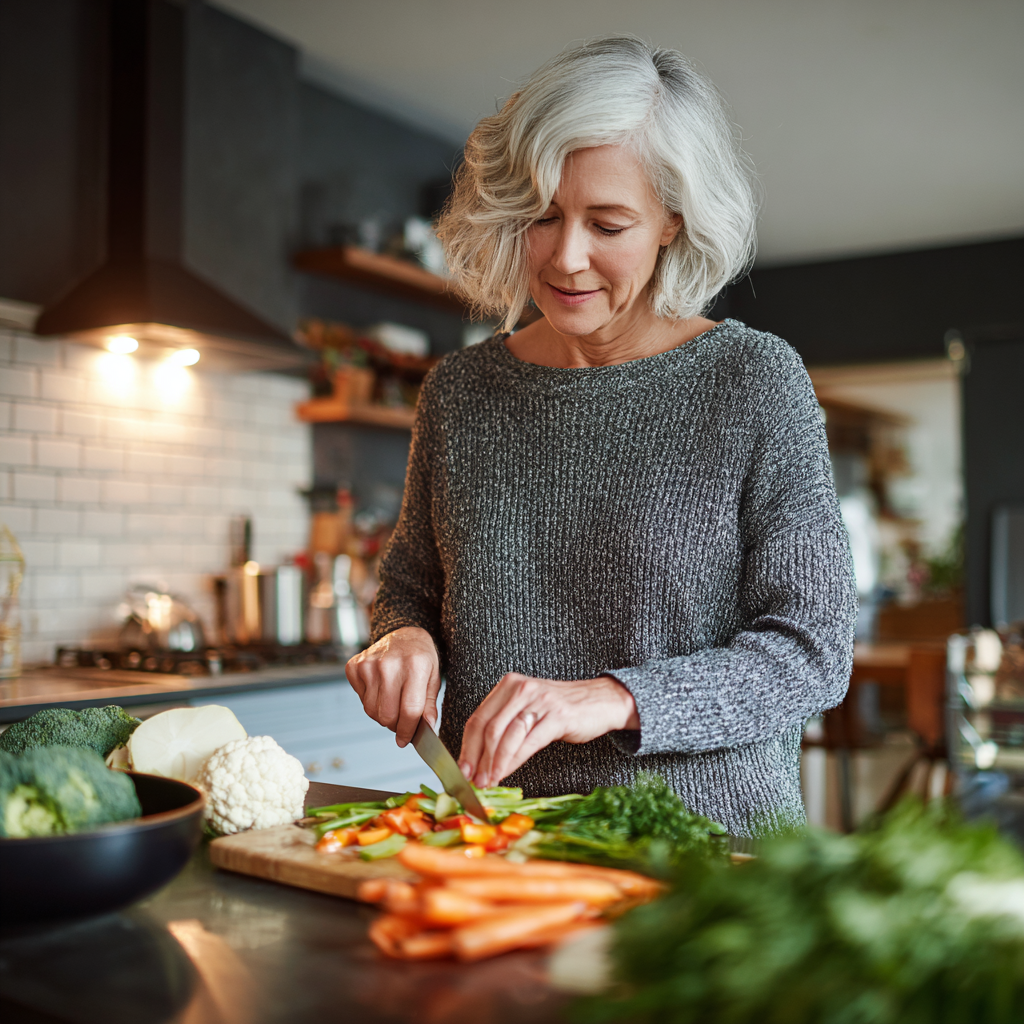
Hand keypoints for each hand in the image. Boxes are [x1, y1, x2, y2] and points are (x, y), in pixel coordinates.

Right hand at [345, 626, 440, 746]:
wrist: (403, 635)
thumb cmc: (421, 659)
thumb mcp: (433, 679)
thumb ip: (429, 706)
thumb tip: (427, 729)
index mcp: (415, 666)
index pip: (409, 711)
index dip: (408, 731)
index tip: (405, 741)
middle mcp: (389, 664)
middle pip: (387, 715)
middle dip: (394, 726)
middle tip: (401, 721)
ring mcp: (369, 664)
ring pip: (371, 711)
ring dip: (382, 715)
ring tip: (392, 703)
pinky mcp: (354, 666)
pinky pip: (360, 699)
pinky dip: (370, 702)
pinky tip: (380, 690)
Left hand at [457, 673, 639, 787]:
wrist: (601, 701)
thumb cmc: (561, 709)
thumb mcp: (528, 710)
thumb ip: (504, 725)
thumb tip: (478, 759)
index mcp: (508, 685)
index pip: (478, 718)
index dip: (466, 747)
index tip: (461, 769)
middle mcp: (521, 688)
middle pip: (488, 728)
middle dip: (477, 759)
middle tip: (472, 781)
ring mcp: (539, 700)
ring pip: (505, 736)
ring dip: (493, 764)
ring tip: (488, 782)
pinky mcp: (556, 716)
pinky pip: (527, 742)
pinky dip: (512, 761)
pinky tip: (505, 773)